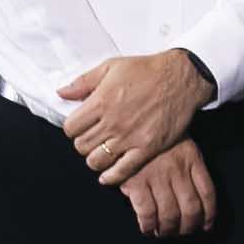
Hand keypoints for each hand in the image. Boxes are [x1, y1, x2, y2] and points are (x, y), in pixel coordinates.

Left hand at [58, 48, 208, 186]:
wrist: (181, 78)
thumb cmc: (147, 70)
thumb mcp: (111, 67)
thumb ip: (84, 82)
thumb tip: (62, 93)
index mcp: (100, 101)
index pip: (70, 128)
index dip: (72, 129)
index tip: (80, 127)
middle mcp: (112, 122)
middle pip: (81, 146)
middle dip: (82, 144)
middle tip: (91, 139)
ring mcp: (129, 137)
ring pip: (97, 160)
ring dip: (95, 159)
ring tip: (101, 153)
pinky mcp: (146, 148)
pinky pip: (122, 170)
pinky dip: (111, 176)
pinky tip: (108, 176)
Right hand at [119, 140, 216, 240]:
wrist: (127, 120)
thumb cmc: (154, 134)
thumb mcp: (180, 142)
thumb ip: (189, 165)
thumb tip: (198, 199)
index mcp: (192, 159)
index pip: (208, 193)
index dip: (209, 214)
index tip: (205, 225)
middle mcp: (178, 170)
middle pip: (191, 208)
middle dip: (188, 227)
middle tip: (181, 232)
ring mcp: (157, 177)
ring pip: (170, 214)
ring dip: (168, 230)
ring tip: (163, 232)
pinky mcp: (136, 182)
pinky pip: (147, 213)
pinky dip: (148, 226)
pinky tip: (147, 228)